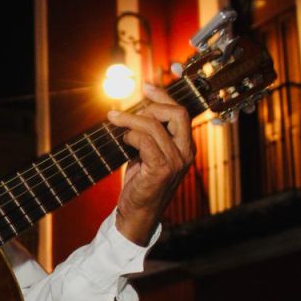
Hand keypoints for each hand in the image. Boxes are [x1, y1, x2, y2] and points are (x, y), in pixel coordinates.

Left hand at [109, 83, 194, 243]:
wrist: (136, 213)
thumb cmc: (139, 183)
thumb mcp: (146, 154)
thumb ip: (147, 134)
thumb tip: (136, 110)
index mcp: (185, 146)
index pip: (180, 111)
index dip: (162, 96)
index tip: (145, 87)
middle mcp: (185, 152)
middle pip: (175, 113)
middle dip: (149, 106)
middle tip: (126, 113)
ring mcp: (176, 162)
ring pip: (155, 126)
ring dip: (130, 119)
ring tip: (114, 121)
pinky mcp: (161, 170)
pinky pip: (146, 141)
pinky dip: (132, 135)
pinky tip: (123, 139)